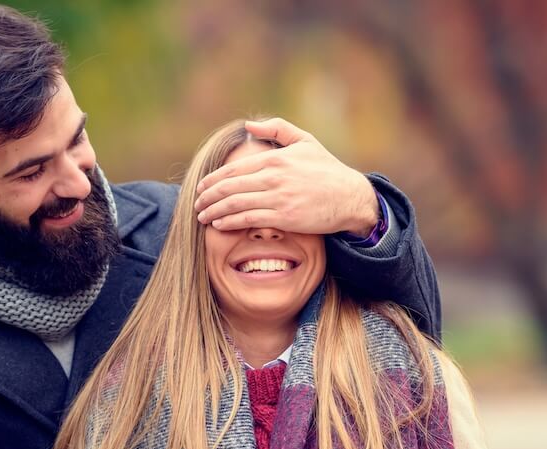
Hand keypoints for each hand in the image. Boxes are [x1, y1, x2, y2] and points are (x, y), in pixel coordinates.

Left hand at [195, 117, 377, 236]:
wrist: (350, 197)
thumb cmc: (328, 170)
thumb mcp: (305, 141)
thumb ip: (277, 129)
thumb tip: (249, 125)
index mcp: (275, 158)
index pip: (234, 169)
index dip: (213, 180)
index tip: (202, 187)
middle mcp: (273, 177)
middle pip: (230, 187)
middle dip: (208, 197)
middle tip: (196, 204)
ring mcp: (278, 197)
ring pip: (235, 204)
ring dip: (215, 211)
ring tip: (203, 217)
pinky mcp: (284, 217)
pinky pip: (249, 219)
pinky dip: (230, 222)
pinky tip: (220, 225)